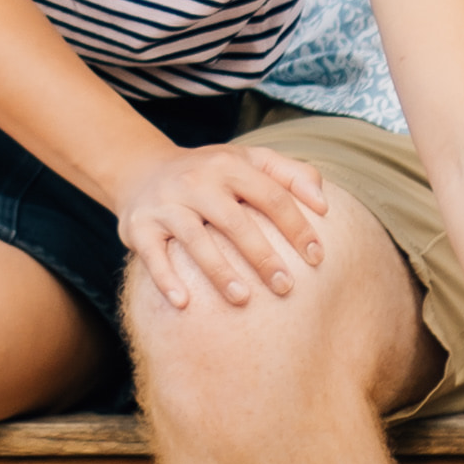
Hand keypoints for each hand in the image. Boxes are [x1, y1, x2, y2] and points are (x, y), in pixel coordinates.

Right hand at [108, 142, 333, 315]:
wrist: (141, 169)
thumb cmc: (210, 173)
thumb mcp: (248, 161)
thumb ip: (291, 174)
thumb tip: (324, 205)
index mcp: (230, 166)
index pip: (271, 196)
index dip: (297, 227)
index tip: (317, 258)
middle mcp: (197, 181)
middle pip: (235, 221)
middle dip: (263, 257)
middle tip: (286, 287)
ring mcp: (166, 204)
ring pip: (194, 239)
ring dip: (219, 271)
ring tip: (242, 299)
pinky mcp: (139, 226)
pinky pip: (153, 255)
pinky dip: (166, 278)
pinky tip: (184, 303)